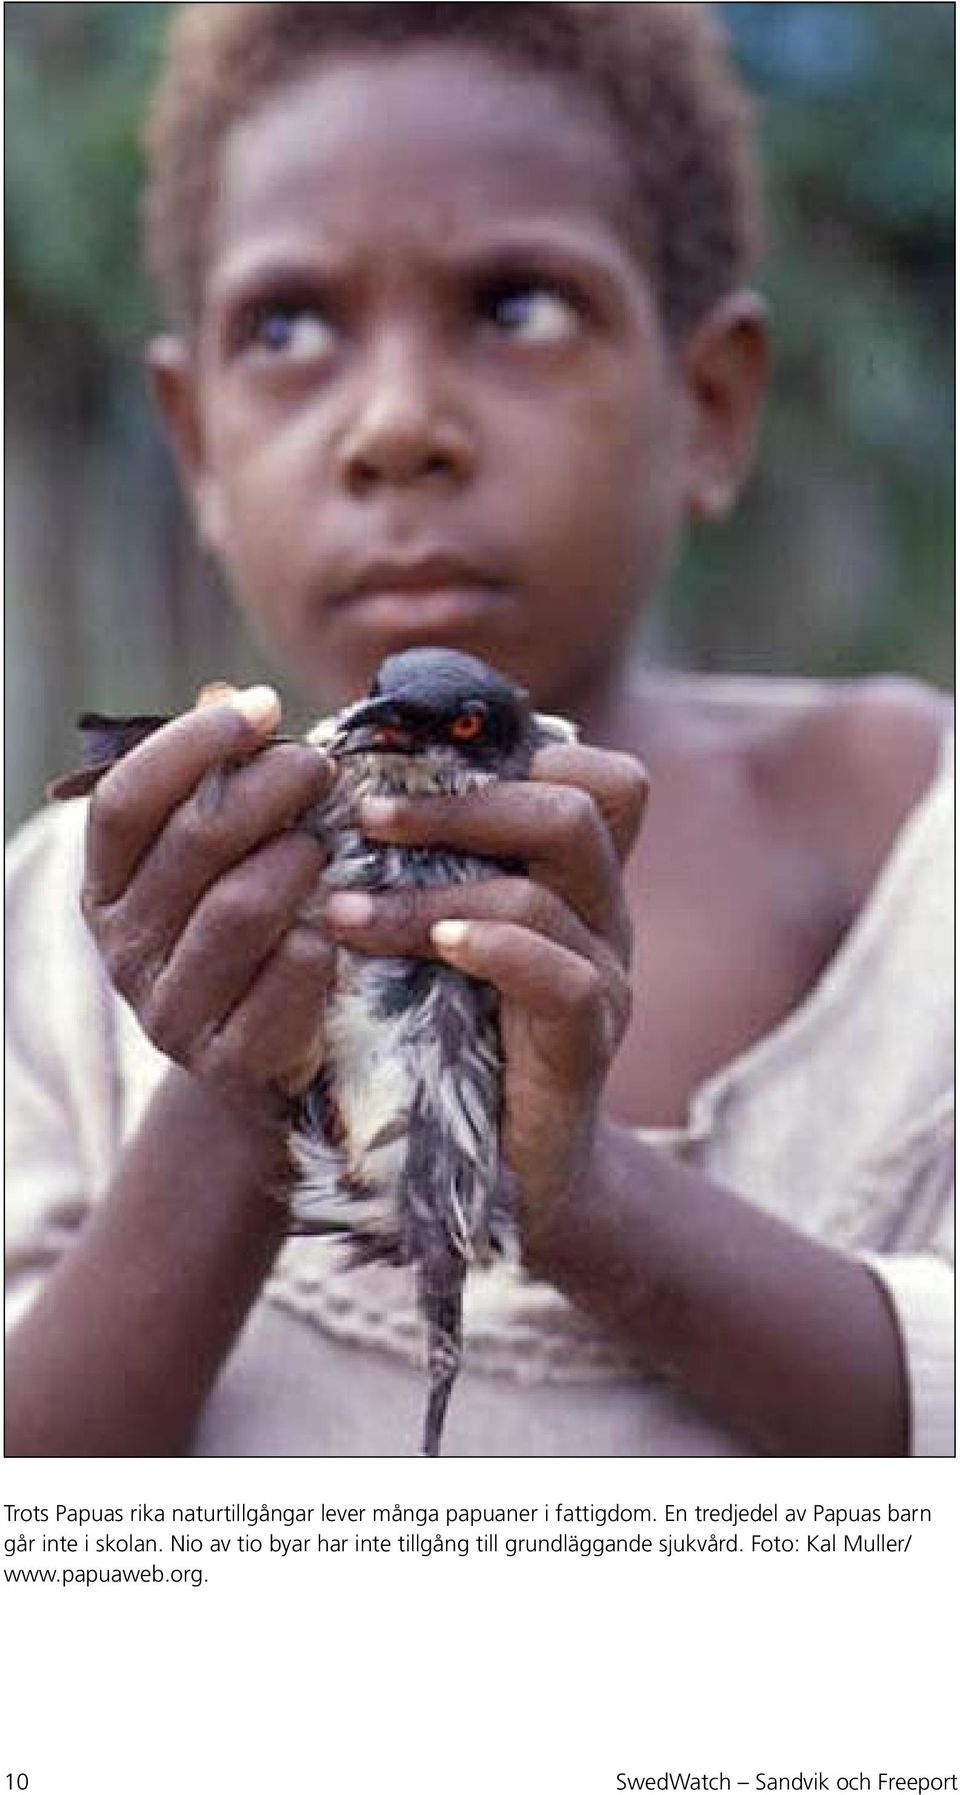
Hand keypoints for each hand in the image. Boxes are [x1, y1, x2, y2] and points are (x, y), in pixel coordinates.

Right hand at [81, 686, 335, 1127]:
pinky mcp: (226, 1060)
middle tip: (321, 770)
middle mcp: (122, 948)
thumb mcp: (223, 862)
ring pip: (240, 908)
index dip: (191, 742)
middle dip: (270, 788)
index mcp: (105, 888)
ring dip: (298, 861)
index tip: (262, 706)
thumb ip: (223, 786)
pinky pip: (289, 976)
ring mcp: (168, 1010)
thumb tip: (235, 696)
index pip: (126, 800)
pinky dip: (320, 941)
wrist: (264, 1069)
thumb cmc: (248, 937)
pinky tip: (331, 930)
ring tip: (322, 850)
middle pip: (193, 843)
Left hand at [322, 741, 647, 1247]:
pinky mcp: (586, 1044)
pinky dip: (496, 947)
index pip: (592, 775)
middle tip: (365, 816)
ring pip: (553, 883)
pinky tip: (437, 950)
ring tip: (349, 909)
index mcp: (567, 876)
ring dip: (438, 884)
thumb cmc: (440, 1043)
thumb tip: (324, 771)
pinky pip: (564, 976)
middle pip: (576, 803)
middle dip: (461, 801)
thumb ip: (414, 865)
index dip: (514, 752)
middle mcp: (599, 913)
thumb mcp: (426, 939)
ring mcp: (603, 976)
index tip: (405, 764)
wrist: (484, 1176)